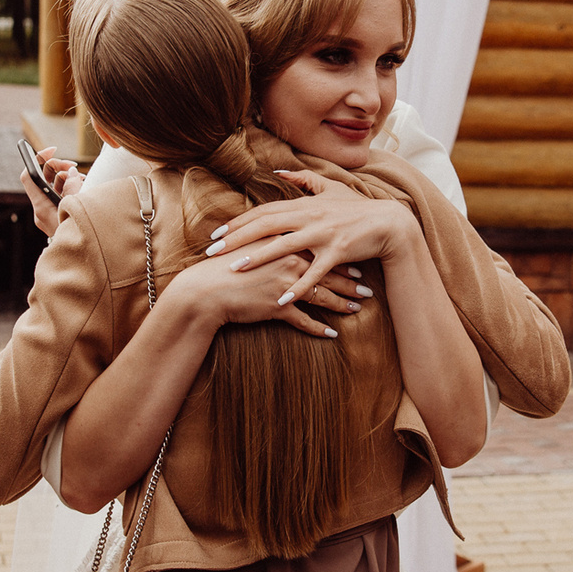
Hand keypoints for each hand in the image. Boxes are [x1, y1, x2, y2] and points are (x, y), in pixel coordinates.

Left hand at [24, 148, 82, 237]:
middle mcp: (41, 210)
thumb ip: (73, 187)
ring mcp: (49, 214)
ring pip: (53, 186)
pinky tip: (83, 188)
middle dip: (58, 167)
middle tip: (74, 166)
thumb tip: (71, 174)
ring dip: (68, 178)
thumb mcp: (79, 208)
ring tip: (82, 180)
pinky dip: (70, 189)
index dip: (38, 159)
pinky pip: (60, 196)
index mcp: (41, 207)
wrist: (81, 264)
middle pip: (42, 178)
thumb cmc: (79, 236)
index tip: (53, 149)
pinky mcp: (57, 217)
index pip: (29, 175)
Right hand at [164, 246, 343, 338]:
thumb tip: (286, 237)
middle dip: (350, 281)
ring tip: (358, 308)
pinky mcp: (278, 307)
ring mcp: (285, 285)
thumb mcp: (250, 245)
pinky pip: (305, 321)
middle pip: (327, 272)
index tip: (356, 262)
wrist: (205, 290)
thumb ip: (272, 240)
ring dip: (342, 303)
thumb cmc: (224, 267)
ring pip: (322, 295)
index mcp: (284, 243)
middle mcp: (289, 261)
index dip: (340, 257)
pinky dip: (319, 329)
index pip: (320, 249)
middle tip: (367, 288)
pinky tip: (332, 334)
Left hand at [205, 174, 416, 304]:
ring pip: (284, 246)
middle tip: (212, 251)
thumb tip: (278, 172)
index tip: (217, 232)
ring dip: (258, 258)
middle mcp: (309, 217)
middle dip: (237, 239)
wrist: (389, 223)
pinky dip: (298, 287)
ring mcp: (323, 235)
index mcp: (305, 205)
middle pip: (265, 226)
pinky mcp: (338, 252)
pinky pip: (314, 273)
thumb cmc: (358, 208)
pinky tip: (281, 299)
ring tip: (235, 269)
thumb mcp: (332, 187)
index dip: (239, 222)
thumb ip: (304, 179)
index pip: (264, 212)